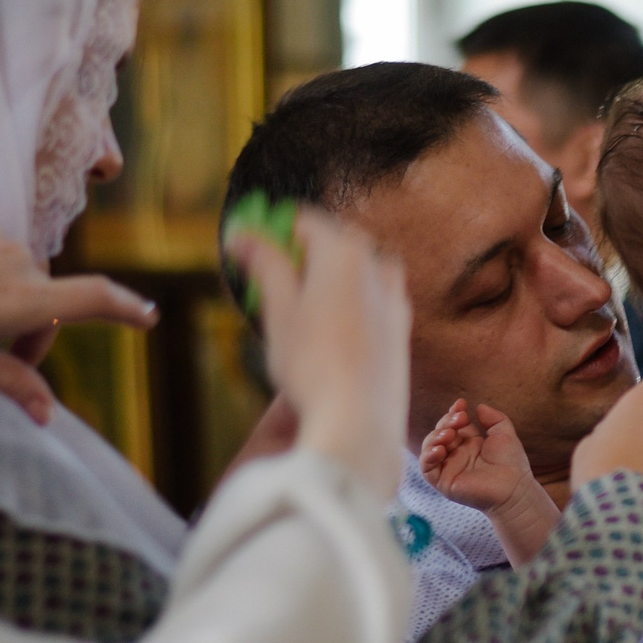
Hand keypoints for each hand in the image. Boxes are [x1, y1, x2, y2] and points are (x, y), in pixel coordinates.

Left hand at [0, 208, 157, 425]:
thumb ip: (6, 382)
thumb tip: (46, 415)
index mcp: (16, 298)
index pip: (91, 299)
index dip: (126, 309)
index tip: (150, 317)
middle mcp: (13, 260)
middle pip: (48, 301)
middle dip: (31, 333)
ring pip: (19, 279)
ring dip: (5, 305)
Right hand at [231, 210, 409, 499]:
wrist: (360, 421)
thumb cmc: (313, 365)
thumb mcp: (278, 311)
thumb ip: (264, 265)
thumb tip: (241, 234)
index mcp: (345, 252)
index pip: (305, 221)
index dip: (272, 231)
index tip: (250, 249)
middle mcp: (378, 267)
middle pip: (335, 243)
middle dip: (302, 256)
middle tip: (270, 284)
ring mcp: (395, 298)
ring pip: (356, 272)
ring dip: (328, 280)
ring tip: (299, 314)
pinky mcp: (402, 329)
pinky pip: (371, 300)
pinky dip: (349, 304)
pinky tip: (329, 337)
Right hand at [421, 401, 538, 510]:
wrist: (514, 487)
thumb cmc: (511, 463)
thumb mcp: (504, 434)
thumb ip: (493, 418)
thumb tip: (479, 407)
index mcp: (469, 443)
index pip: (453, 424)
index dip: (453, 413)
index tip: (462, 404)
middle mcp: (456, 455)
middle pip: (440, 433)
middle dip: (447, 422)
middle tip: (461, 419)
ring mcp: (448, 468)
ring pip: (429, 448)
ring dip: (435, 436)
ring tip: (450, 434)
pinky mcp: (443, 482)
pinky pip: (426, 468)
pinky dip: (428, 456)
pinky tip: (440, 449)